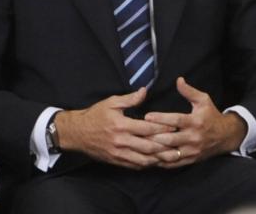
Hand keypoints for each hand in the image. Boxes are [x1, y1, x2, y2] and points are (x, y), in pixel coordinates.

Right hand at [54, 89, 174, 169]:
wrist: (76, 133)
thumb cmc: (95, 115)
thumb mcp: (111, 102)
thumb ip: (130, 99)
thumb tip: (145, 91)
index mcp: (121, 125)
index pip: (147, 128)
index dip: (163, 128)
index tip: (175, 126)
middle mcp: (121, 141)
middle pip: (148, 146)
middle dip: (165, 146)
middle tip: (179, 144)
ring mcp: (118, 153)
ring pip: (143, 159)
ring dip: (158, 159)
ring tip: (171, 156)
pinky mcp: (115, 161)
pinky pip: (134, 165)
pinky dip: (146, 164)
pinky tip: (155, 161)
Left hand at [142, 77, 247, 168]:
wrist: (225, 136)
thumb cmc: (211, 115)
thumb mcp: (204, 100)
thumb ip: (189, 91)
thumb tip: (178, 80)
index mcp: (196, 122)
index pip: (176, 120)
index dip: (161, 119)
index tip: (147, 116)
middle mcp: (193, 137)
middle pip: (170, 139)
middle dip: (153, 137)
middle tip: (138, 133)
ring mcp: (192, 151)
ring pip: (170, 154)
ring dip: (155, 152)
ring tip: (141, 147)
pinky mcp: (190, 160)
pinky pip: (173, 164)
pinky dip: (160, 162)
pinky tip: (150, 158)